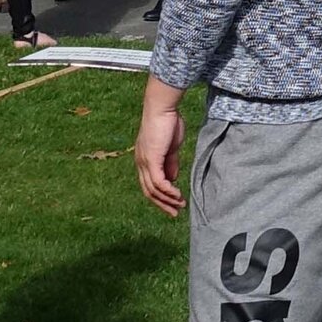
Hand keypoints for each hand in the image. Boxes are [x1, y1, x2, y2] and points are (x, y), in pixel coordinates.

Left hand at [134, 88, 187, 217]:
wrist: (162, 108)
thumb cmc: (167, 123)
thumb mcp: (171, 147)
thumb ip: (170, 163)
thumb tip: (172, 179)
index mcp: (145, 160)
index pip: (149, 185)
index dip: (161, 197)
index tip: (174, 204)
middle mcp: (141, 163)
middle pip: (149, 192)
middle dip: (163, 204)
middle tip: (176, 213)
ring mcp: (144, 162)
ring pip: (153, 190)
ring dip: (167, 200)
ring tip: (180, 205)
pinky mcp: (151, 160)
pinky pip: (158, 182)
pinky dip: (168, 191)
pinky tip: (177, 195)